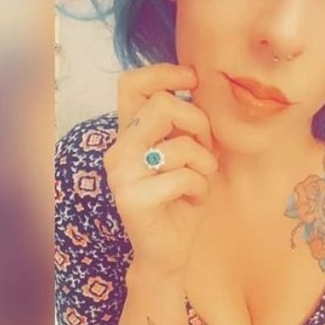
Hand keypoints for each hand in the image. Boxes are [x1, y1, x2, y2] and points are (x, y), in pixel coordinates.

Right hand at [103, 63, 216, 274]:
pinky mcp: (133, 199)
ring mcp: (122, 175)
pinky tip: (195, 200)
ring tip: (202, 179)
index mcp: (129, 135)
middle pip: (162, 104)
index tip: (193, 79)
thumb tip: (198, 86)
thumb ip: (184, 125)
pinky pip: (184, 177)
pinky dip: (201, 187)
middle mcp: (118, 150)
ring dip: (205, 162)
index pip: (132, 83)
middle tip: (206, 145)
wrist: (167, 253)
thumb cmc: (180, 201)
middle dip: (197, 121)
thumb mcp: (186, 155)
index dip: (165, 72)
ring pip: (180, 145)